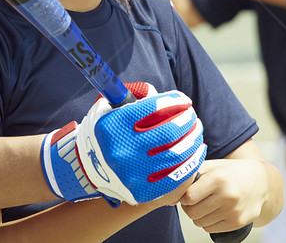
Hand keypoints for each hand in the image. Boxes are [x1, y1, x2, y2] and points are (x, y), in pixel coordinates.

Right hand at [41, 82, 205, 205]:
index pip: (153, 108)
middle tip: (192, 116)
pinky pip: (175, 176)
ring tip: (197, 131)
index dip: (174, 101)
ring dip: (193, 139)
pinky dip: (191, 162)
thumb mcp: (111, 109)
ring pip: (176, 154)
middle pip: (169, 132)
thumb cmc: (107, 133)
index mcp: (114, 126)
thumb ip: (136, 97)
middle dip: (187, 121)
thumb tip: (161, 93)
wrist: (87, 169)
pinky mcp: (142, 191)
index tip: (184, 100)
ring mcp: (133, 173)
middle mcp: (122, 150)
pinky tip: (198, 151)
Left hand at [180, 159, 266, 233]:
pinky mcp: (237, 223)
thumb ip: (193, 174)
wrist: (262, 183)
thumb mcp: (214, 165)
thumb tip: (169, 193)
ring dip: (199, 215)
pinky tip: (216, 211)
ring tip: (208, 204)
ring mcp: (233, 211)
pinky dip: (208, 222)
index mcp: (220, 178)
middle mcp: (228, 195)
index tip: (189, 192)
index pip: (188, 197)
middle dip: (190, 207)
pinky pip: (210, 229)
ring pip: (199, 222)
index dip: (184, 196)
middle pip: (192, 212)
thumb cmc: (232, 172)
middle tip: (196, 200)